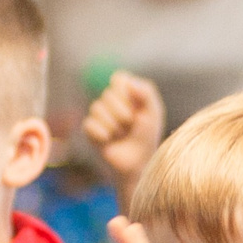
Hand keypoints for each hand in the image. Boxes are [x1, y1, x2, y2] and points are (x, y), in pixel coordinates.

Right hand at [81, 72, 164, 202]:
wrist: (138, 163)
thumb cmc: (147, 136)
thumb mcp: (153, 113)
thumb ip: (146, 92)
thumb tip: (126, 81)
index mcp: (126, 92)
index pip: (119, 79)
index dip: (127, 93)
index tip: (137, 107)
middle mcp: (110, 100)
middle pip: (108, 94)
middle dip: (123, 113)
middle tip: (131, 126)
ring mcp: (99, 115)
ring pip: (97, 108)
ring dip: (114, 126)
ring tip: (121, 135)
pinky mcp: (90, 130)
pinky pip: (89, 124)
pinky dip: (102, 134)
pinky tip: (109, 141)